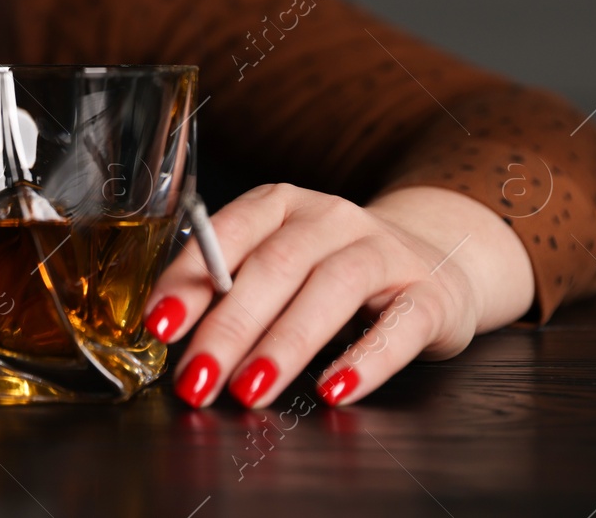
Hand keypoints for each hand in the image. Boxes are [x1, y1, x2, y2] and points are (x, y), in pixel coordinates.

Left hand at [142, 183, 534, 407]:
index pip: (226, 236)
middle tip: (196, 379)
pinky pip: (399, 327)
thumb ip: (231, 287)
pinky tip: (332, 391)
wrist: (435, 258)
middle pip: (273, 268)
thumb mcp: (277, 263)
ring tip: (249, 390)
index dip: (191, 281)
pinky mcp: (430, 295)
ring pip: (330, 290)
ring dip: (283, 346)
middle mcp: (329, 218)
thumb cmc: (331, 269)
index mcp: (279, 205)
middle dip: (227, 329)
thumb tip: (172, 337)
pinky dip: (365, 361)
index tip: (160, 326)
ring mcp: (384, 252)